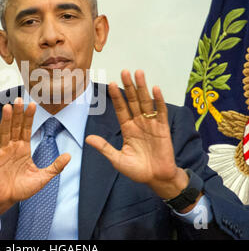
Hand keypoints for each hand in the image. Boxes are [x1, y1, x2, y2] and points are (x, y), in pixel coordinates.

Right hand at [0, 98, 70, 229]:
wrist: (7, 200)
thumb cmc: (22, 188)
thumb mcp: (43, 177)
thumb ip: (56, 166)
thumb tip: (69, 156)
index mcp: (24, 148)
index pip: (26, 128)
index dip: (29, 117)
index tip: (32, 104)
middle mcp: (13, 147)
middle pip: (16, 127)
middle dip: (18, 113)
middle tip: (19, 100)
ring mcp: (3, 152)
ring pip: (5, 133)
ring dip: (6, 120)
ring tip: (7, 107)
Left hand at [86, 70, 188, 199]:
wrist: (157, 179)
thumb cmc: (137, 170)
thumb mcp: (117, 159)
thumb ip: (105, 148)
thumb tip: (88, 139)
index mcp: (127, 128)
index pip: (120, 109)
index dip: (116, 97)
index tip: (110, 83)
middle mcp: (138, 123)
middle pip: (132, 101)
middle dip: (128, 86)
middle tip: (124, 71)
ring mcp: (151, 124)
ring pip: (145, 102)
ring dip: (142, 88)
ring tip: (138, 73)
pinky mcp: (163, 128)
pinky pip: (160, 112)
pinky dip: (158, 100)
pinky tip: (155, 89)